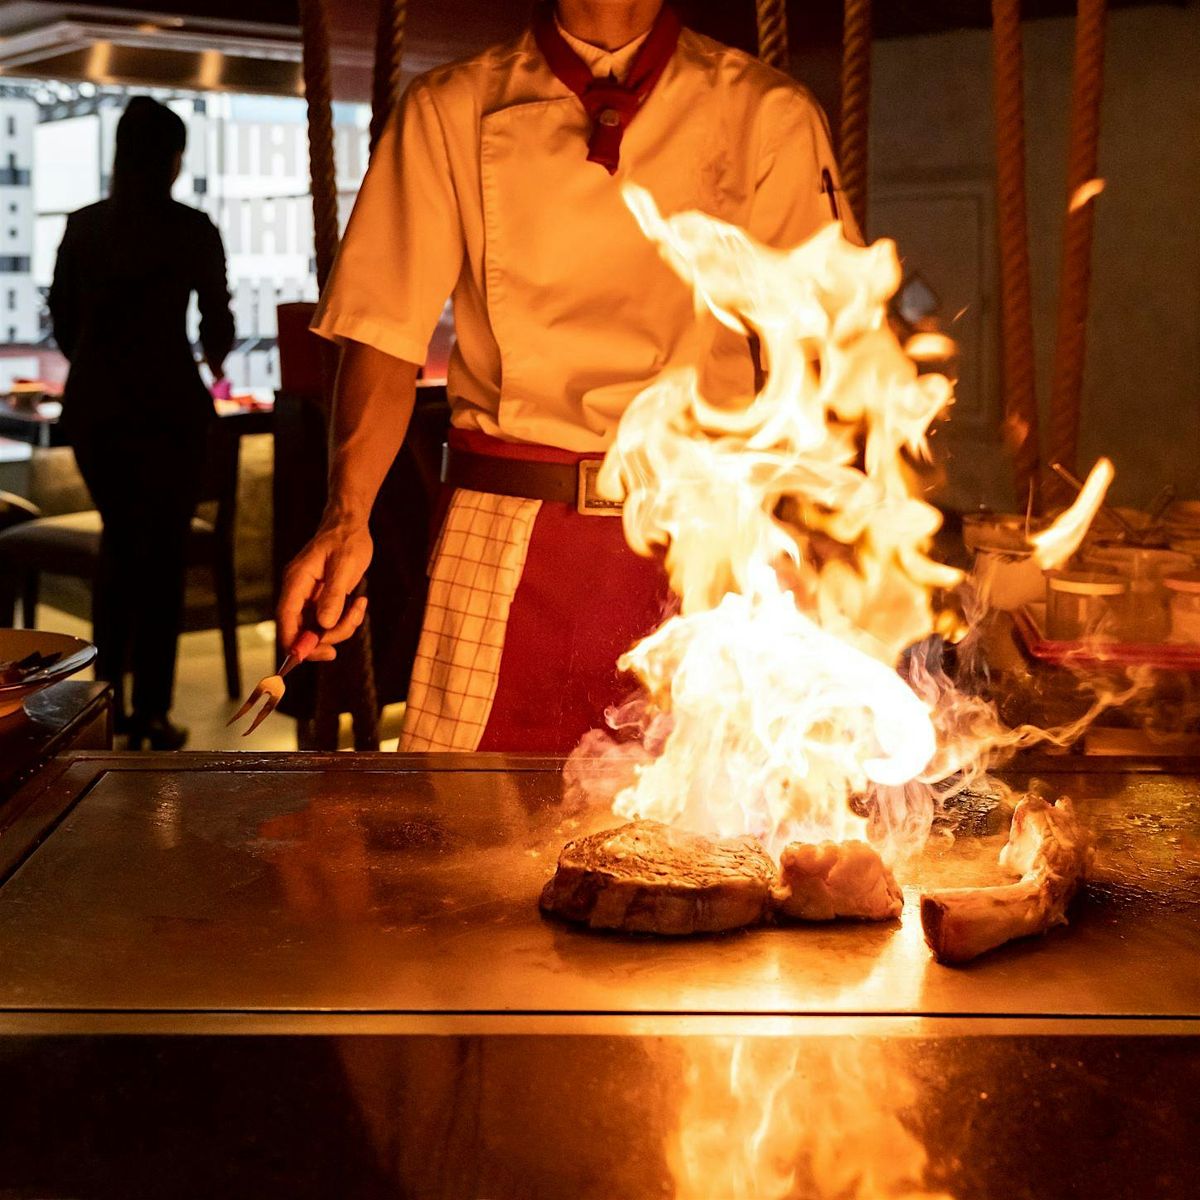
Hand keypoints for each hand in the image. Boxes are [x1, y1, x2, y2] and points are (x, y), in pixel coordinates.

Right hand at [278, 517, 372, 661]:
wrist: (350, 525)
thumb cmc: (346, 540)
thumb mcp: (344, 566)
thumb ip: (334, 596)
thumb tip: (325, 625)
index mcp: (296, 581)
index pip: (286, 619)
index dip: (296, 642)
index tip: (318, 654)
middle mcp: (298, 592)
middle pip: (301, 630)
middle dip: (326, 637)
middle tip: (350, 627)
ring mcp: (309, 598)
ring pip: (319, 629)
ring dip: (342, 627)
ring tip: (359, 606)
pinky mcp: (322, 600)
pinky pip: (330, 621)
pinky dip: (347, 619)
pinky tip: (359, 602)